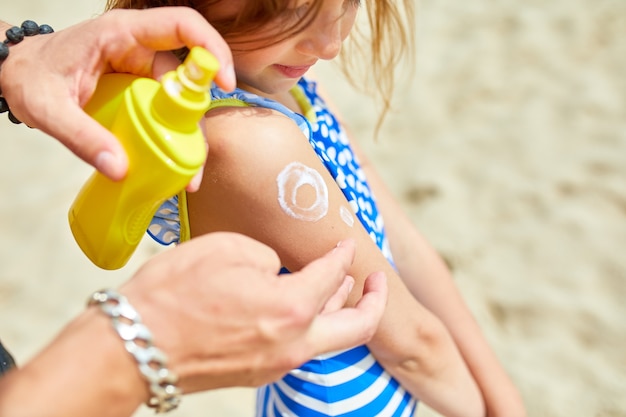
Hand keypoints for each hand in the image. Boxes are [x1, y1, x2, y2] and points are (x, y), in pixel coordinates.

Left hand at [0, 8, 234, 181]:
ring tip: (187, 170)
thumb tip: (119, 168)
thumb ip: (80, 136)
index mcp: (121, 34)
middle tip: (198, 153)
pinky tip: (173, 161)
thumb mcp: (48, 108)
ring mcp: (141, 68)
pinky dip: (174, 133)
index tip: (224, 83)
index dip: (211, 48)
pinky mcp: (139, 88)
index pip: (182, 25)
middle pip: (189, 70)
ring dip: (189, 131)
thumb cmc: (30, 77)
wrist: (17, 73)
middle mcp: (138, 47)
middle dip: (200, 111)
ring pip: (182, 94)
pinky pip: (167, 107)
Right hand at [120, 232, 387, 391]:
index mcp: (290, 309)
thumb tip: (279, 270)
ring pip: (328, 338)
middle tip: (377, 279)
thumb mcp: (226, 250)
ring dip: (341, 312)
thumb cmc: (173, 295)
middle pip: (356, 328)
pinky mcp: (257, 371)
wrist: (132, 347)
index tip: (346, 243)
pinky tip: (302, 306)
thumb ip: (268, 256)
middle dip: (374, 301)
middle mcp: (292, 343)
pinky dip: (312, 324)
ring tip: (342, 289)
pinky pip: (300, 346)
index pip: (332, 276)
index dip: (343, 254)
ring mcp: (276, 362)